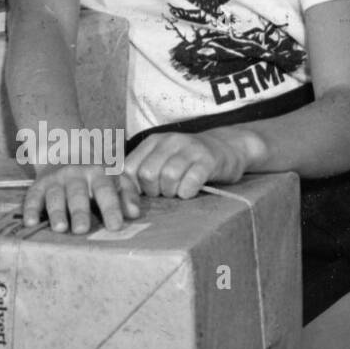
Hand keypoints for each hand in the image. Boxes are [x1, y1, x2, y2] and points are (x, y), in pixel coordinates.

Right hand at [22, 163, 140, 234]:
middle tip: (81, 230)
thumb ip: (127, 195)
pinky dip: (30, 209)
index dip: (111, 208)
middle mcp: (75, 174)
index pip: (105, 191)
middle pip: (77, 194)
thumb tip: (134, 213)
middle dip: (79, 212)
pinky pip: (32, 196)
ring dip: (56, 212)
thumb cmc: (97, 174)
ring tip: (59, 228)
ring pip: (55, 195)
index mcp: (98, 173)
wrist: (66, 150)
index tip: (115, 226)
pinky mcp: (38, 184)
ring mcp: (55, 179)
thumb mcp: (116, 178)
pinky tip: (30, 222)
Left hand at [122, 127, 259, 199]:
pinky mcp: (208, 159)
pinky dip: (188, 192)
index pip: (128, 168)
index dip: (127, 191)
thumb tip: (122, 202)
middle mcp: (168, 141)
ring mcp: (189, 148)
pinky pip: (191, 180)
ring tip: (178, 192)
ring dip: (172, 192)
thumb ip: (141, 174)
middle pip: (147, 174)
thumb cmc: (188, 162)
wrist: (228, 147)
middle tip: (165, 193)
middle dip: (153, 192)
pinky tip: (190, 192)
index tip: (132, 208)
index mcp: (151, 142)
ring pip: (168, 176)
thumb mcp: (162, 160)